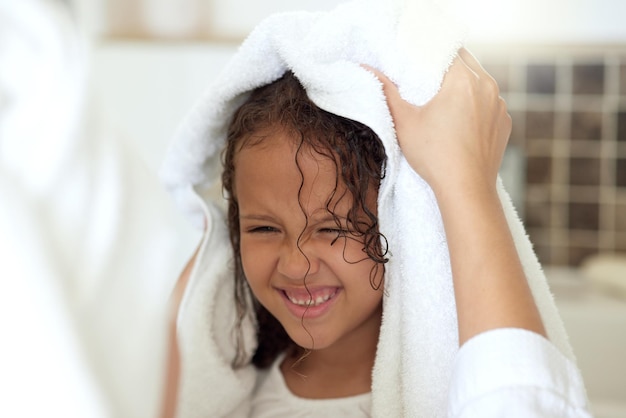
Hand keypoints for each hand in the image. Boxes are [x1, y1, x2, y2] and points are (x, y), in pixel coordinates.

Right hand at [366, 49, 510, 195]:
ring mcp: (499, 105)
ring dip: (463, 86)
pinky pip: (489, 104)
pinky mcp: (504, 122)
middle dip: (447, 69)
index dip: (431, 55)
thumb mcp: (404, 122)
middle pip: (466, 63)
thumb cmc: (434, 156)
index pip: (447, 50)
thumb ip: (386, 91)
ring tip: (443, 103)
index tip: (417, 65)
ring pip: (480, 83)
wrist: (466, 189)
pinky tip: (460, 122)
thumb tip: (368, 70)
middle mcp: (488, 86)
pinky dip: (476, 106)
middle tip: (426, 82)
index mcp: (463, 79)